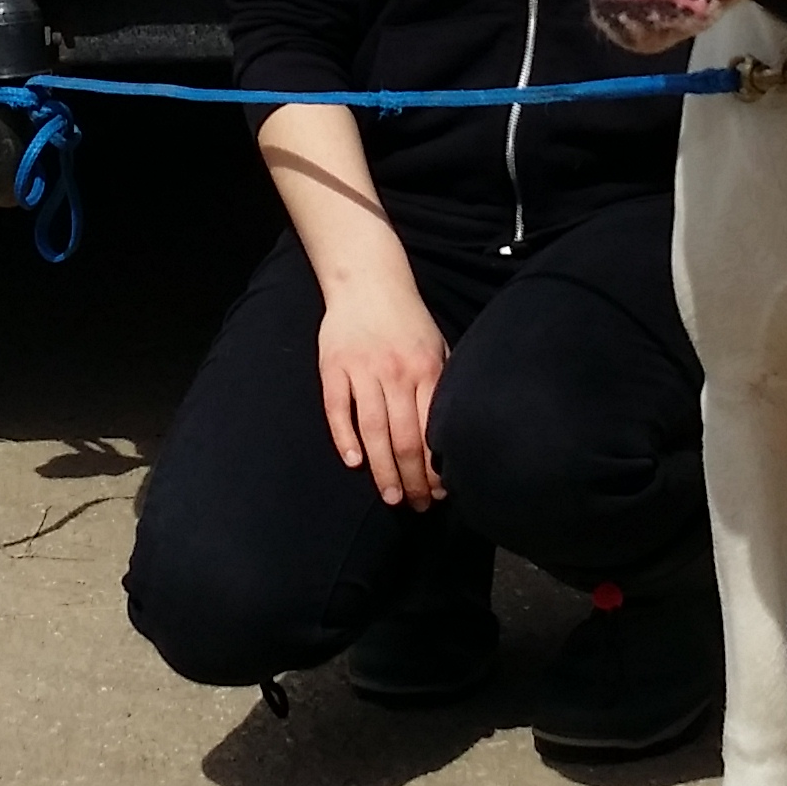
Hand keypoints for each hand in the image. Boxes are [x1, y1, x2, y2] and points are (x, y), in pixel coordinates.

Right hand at [316, 281, 450, 508]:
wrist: (367, 280)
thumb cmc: (407, 320)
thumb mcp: (437, 346)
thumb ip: (442, 384)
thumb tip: (453, 432)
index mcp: (426, 369)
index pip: (432, 430)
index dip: (436, 467)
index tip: (441, 492)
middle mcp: (395, 372)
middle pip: (404, 438)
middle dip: (413, 479)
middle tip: (417, 505)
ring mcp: (362, 370)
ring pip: (372, 431)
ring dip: (382, 469)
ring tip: (391, 497)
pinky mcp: (333, 367)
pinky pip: (337, 409)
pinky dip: (344, 438)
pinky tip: (354, 463)